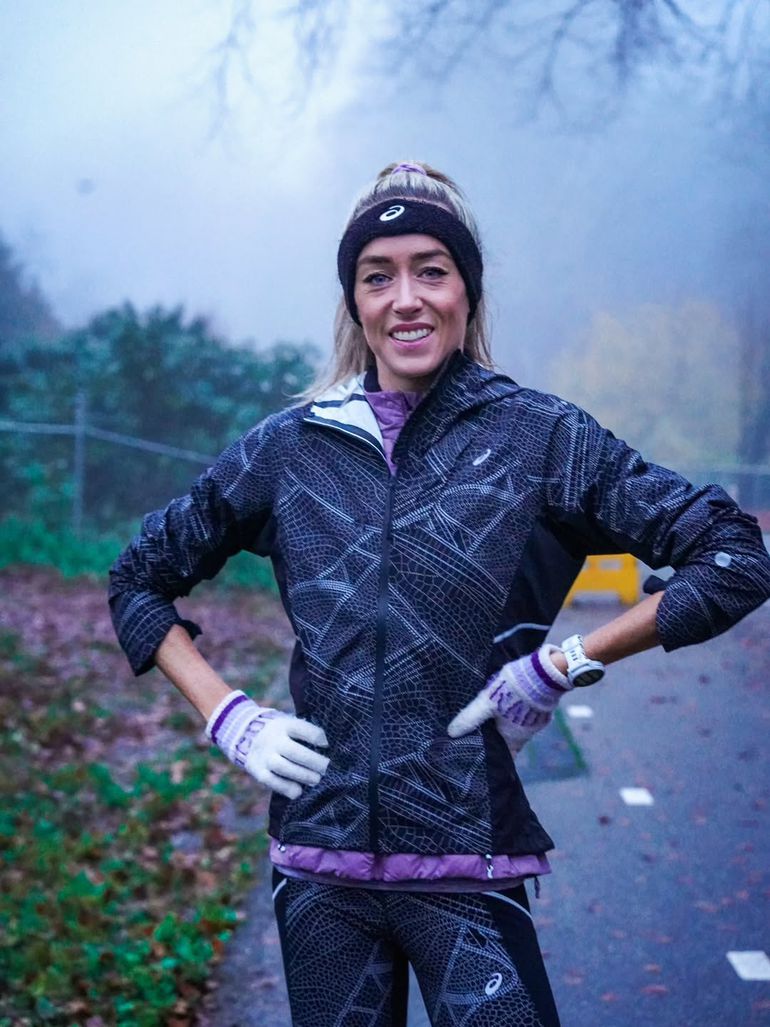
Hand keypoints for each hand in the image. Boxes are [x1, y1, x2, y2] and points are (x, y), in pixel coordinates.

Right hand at [206, 691, 328, 798]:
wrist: (246, 734)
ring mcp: (264, 755)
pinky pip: (271, 781)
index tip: (327, 744)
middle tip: (326, 768)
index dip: (317, 736)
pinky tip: (298, 791)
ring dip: (302, 775)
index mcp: (284, 725)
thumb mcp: (289, 724)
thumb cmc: (280, 733)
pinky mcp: (257, 770)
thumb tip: (328, 747)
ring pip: (283, 767)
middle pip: (294, 751)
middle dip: (314, 761)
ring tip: (316, 780)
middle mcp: (273, 739)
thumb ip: (305, 733)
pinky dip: (286, 787)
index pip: (302, 728)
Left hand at [447, 646, 570, 754]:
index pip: (500, 754)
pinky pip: (525, 716)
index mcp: (512, 739)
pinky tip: (506, 705)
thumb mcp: (486, 703)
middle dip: (495, 738)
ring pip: (515, 728)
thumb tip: (451, 732)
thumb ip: (470, 717)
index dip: (490, 754)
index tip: (477, 752)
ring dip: (505, 724)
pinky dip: (516, 713)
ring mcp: (534, 724)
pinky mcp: (540, 711)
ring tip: (489, 717)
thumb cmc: (512, 691)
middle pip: (506, 741)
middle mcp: (524, 735)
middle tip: (479, 733)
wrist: (542, 674)